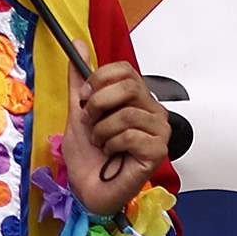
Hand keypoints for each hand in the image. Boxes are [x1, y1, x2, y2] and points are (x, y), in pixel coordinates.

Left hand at [66, 63, 170, 217]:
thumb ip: (79, 80)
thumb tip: (78, 45)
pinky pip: (131, 135)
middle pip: (128, 86)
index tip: (85, 97)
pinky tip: (112, 154)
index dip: (100, 80)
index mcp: (136, 99)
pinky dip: (112, 145)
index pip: (125, 70)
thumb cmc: (88, 157)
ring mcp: (158, 130)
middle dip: (99, 105)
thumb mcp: (78, 112)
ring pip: (127, 113)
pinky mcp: (158, 150)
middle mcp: (151, 111)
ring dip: (102, 131)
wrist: (88, 191)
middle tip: (92, 122)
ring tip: (102, 143)